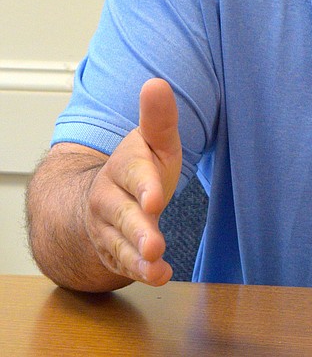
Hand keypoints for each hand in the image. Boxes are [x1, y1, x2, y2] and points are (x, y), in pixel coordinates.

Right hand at [83, 78, 182, 285]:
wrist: (104, 197)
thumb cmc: (140, 165)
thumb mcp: (153, 140)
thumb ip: (158, 117)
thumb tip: (156, 82)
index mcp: (124, 167)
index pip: (134, 175)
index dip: (145, 187)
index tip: (156, 198)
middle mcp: (110, 200)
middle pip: (124, 216)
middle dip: (139, 230)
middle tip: (155, 243)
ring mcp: (109, 229)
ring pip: (121, 244)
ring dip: (138, 257)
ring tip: (155, 263)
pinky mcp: (114, 252)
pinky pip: (124, 264)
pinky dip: (142, 272)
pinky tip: (161, 275)